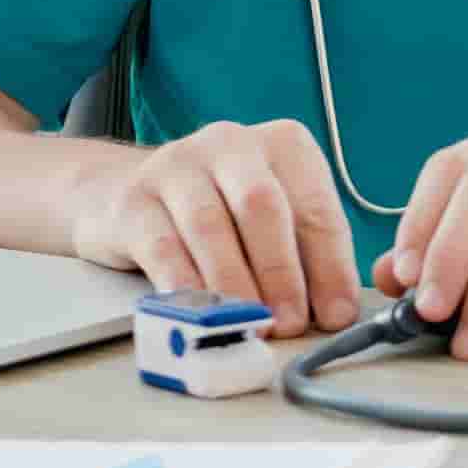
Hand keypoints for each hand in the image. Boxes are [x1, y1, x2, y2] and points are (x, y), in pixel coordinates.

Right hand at [68, 119, 360, 338]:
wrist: (131, 192)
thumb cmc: (225, 210)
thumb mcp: (274, 219)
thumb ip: (305, 255)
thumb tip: (334, 312)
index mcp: (284, 144)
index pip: (315, 206)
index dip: (330, 265)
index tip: (336, 314)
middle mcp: (231, 144)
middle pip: (261, 206)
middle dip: (280, 271)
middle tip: (289, 323)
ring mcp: (177, 167)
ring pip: (210, 227)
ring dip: (234, 285)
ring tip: (250, 324)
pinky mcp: (134, 200)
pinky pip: (163, 248)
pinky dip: (186, 286)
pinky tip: (201, 314)